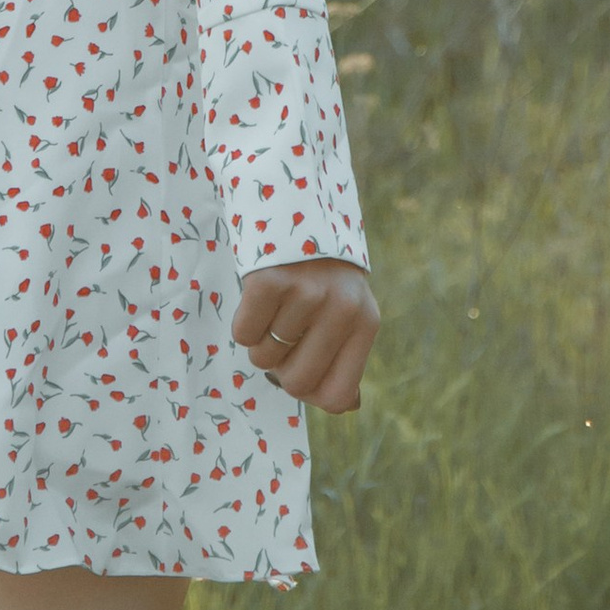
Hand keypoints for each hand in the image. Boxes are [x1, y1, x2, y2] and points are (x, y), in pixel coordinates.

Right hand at [232, 255, 377, 412]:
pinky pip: (243, 334)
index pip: (336, 396)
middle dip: (280, 368)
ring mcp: (307, 295)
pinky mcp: (271, 281)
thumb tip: (345, 405)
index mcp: (365, 323)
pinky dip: (244, 321)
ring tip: (275, 306)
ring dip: (261, 340)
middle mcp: (342, 310)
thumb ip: (344, 356)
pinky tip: (260, 296)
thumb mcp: (348, 308)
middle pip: (296, 383)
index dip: (310, 392)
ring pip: (264, 358)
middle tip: (282, 335)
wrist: (299, 204)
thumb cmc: (321, 271)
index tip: (300, 368)